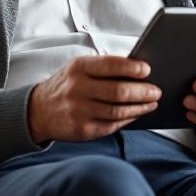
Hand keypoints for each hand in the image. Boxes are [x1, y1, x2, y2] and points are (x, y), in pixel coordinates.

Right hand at [27, 56, 160, 143]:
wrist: (38, 111)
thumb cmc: (67, 85)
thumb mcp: (78, 68)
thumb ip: (103, 67)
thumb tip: (138, 70)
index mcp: (78, 68)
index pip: (111, 65)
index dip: (132, 68)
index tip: (148, 70)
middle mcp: (77, 89)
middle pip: (118, 91)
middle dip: (143, 92)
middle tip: (156, 91)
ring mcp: (79, 111)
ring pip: (118, 111)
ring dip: (140, 108)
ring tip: (152, 103)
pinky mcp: (82, 130)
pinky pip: (112, 125)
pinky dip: (129, 119)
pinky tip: (137, 114)